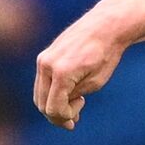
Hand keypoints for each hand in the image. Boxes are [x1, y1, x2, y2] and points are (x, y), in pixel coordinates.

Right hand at [34, 0, 129, 129]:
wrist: (105, 26)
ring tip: (75, 103)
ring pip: (39, 94)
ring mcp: (43, 59)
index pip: (53, 108)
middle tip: (75, 118)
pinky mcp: (44, 55)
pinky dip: (52, 92)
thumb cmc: (105, 55)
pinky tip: (69, 93)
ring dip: (53, 104)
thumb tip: (58, 109)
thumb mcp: (94, 83)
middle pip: (42, 104)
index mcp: (61, 73)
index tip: (80, 113)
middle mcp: (47, 65)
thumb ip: (73, 98)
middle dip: (57, 115)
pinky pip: (42, 82)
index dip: (65, 118)